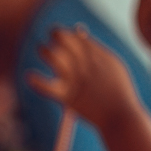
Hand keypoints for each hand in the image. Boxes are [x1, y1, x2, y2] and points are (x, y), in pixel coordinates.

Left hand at [27, 26, 146, 133]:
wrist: (120, 115)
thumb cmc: (118, 91)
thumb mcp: (114, 66)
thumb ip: (98, 51)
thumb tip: (80, 35)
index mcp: (99, 56)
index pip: (77, 38)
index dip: (67, 34)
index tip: (61, 35)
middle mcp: (86, 65)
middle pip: (66, 42)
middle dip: (56, 35)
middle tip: (51, 36)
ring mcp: (76, 80)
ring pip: (55, 58)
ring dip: (46, 51)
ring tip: (42, 48)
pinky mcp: (67, 97)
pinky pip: (49, 88)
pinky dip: (38, 83)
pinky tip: (30, 76)